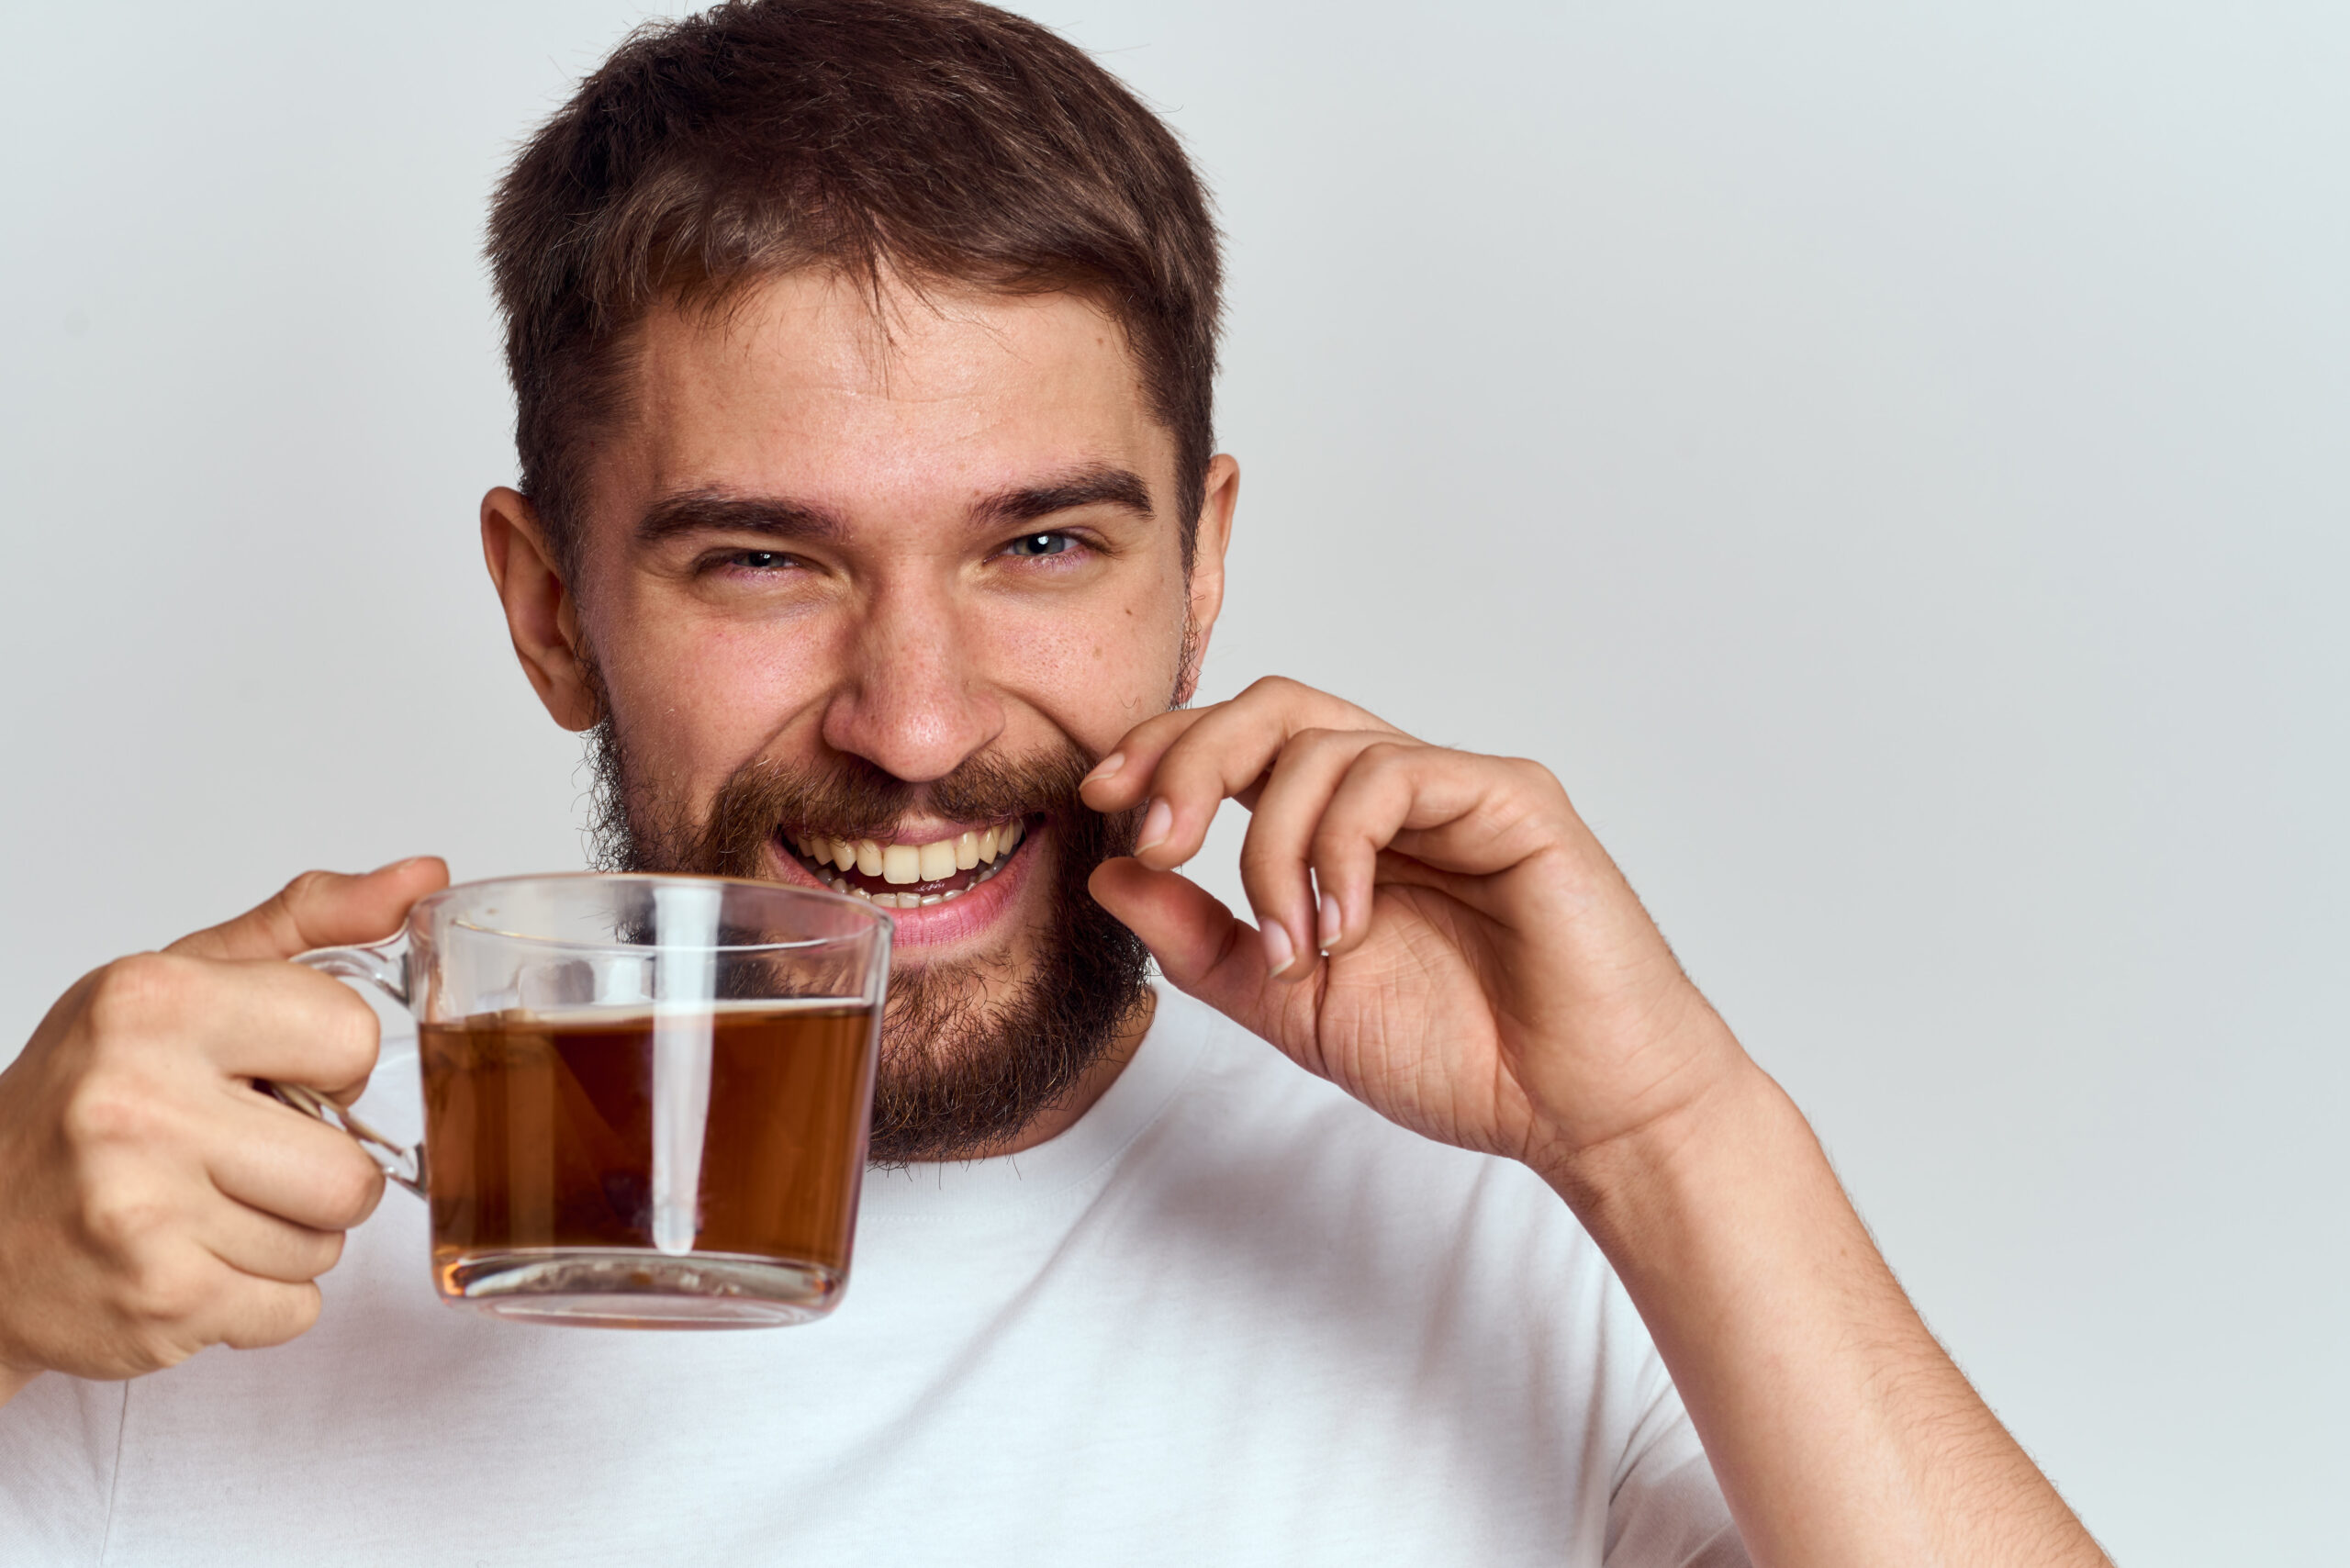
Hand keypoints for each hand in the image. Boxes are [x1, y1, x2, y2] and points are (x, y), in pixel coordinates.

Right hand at [0, 858, 447, 1398]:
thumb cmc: (89, 1097)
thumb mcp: (185, 981)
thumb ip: (312, 924)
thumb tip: (425, 878)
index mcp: (154, 1005)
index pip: (352, 1035)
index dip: (332, 1062)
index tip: (278, 1070)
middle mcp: (139, 1106)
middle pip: (355, 1167)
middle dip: (323, 1168)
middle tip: (249, 1154)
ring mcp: (144, 1214)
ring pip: (329, 1242)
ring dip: (290, 1232)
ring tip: (211, 1205)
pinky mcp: (158, 1304)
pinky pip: (296, 1309)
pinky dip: (262, 1296)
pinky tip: (195, 1258)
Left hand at [1083, 678, 1745, 1179]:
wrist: (1578, 1111)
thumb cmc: (1462, 1057)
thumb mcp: (1289, 1005)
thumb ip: (1201, 941)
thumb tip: (1108, 874)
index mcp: (1346, 830)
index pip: (1242, 745)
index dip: (1164, 752)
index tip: (1104, 801)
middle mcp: (1398, 794)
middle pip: (1270, 709)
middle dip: (1190, 759)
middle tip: (1156, 837)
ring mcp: (1455, 789)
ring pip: (1321, 741)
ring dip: (1271, 846)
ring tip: (1296, 947)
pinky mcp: (1511, 800)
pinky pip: (1394, 774)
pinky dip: (1342, 848)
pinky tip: (1349, 926)